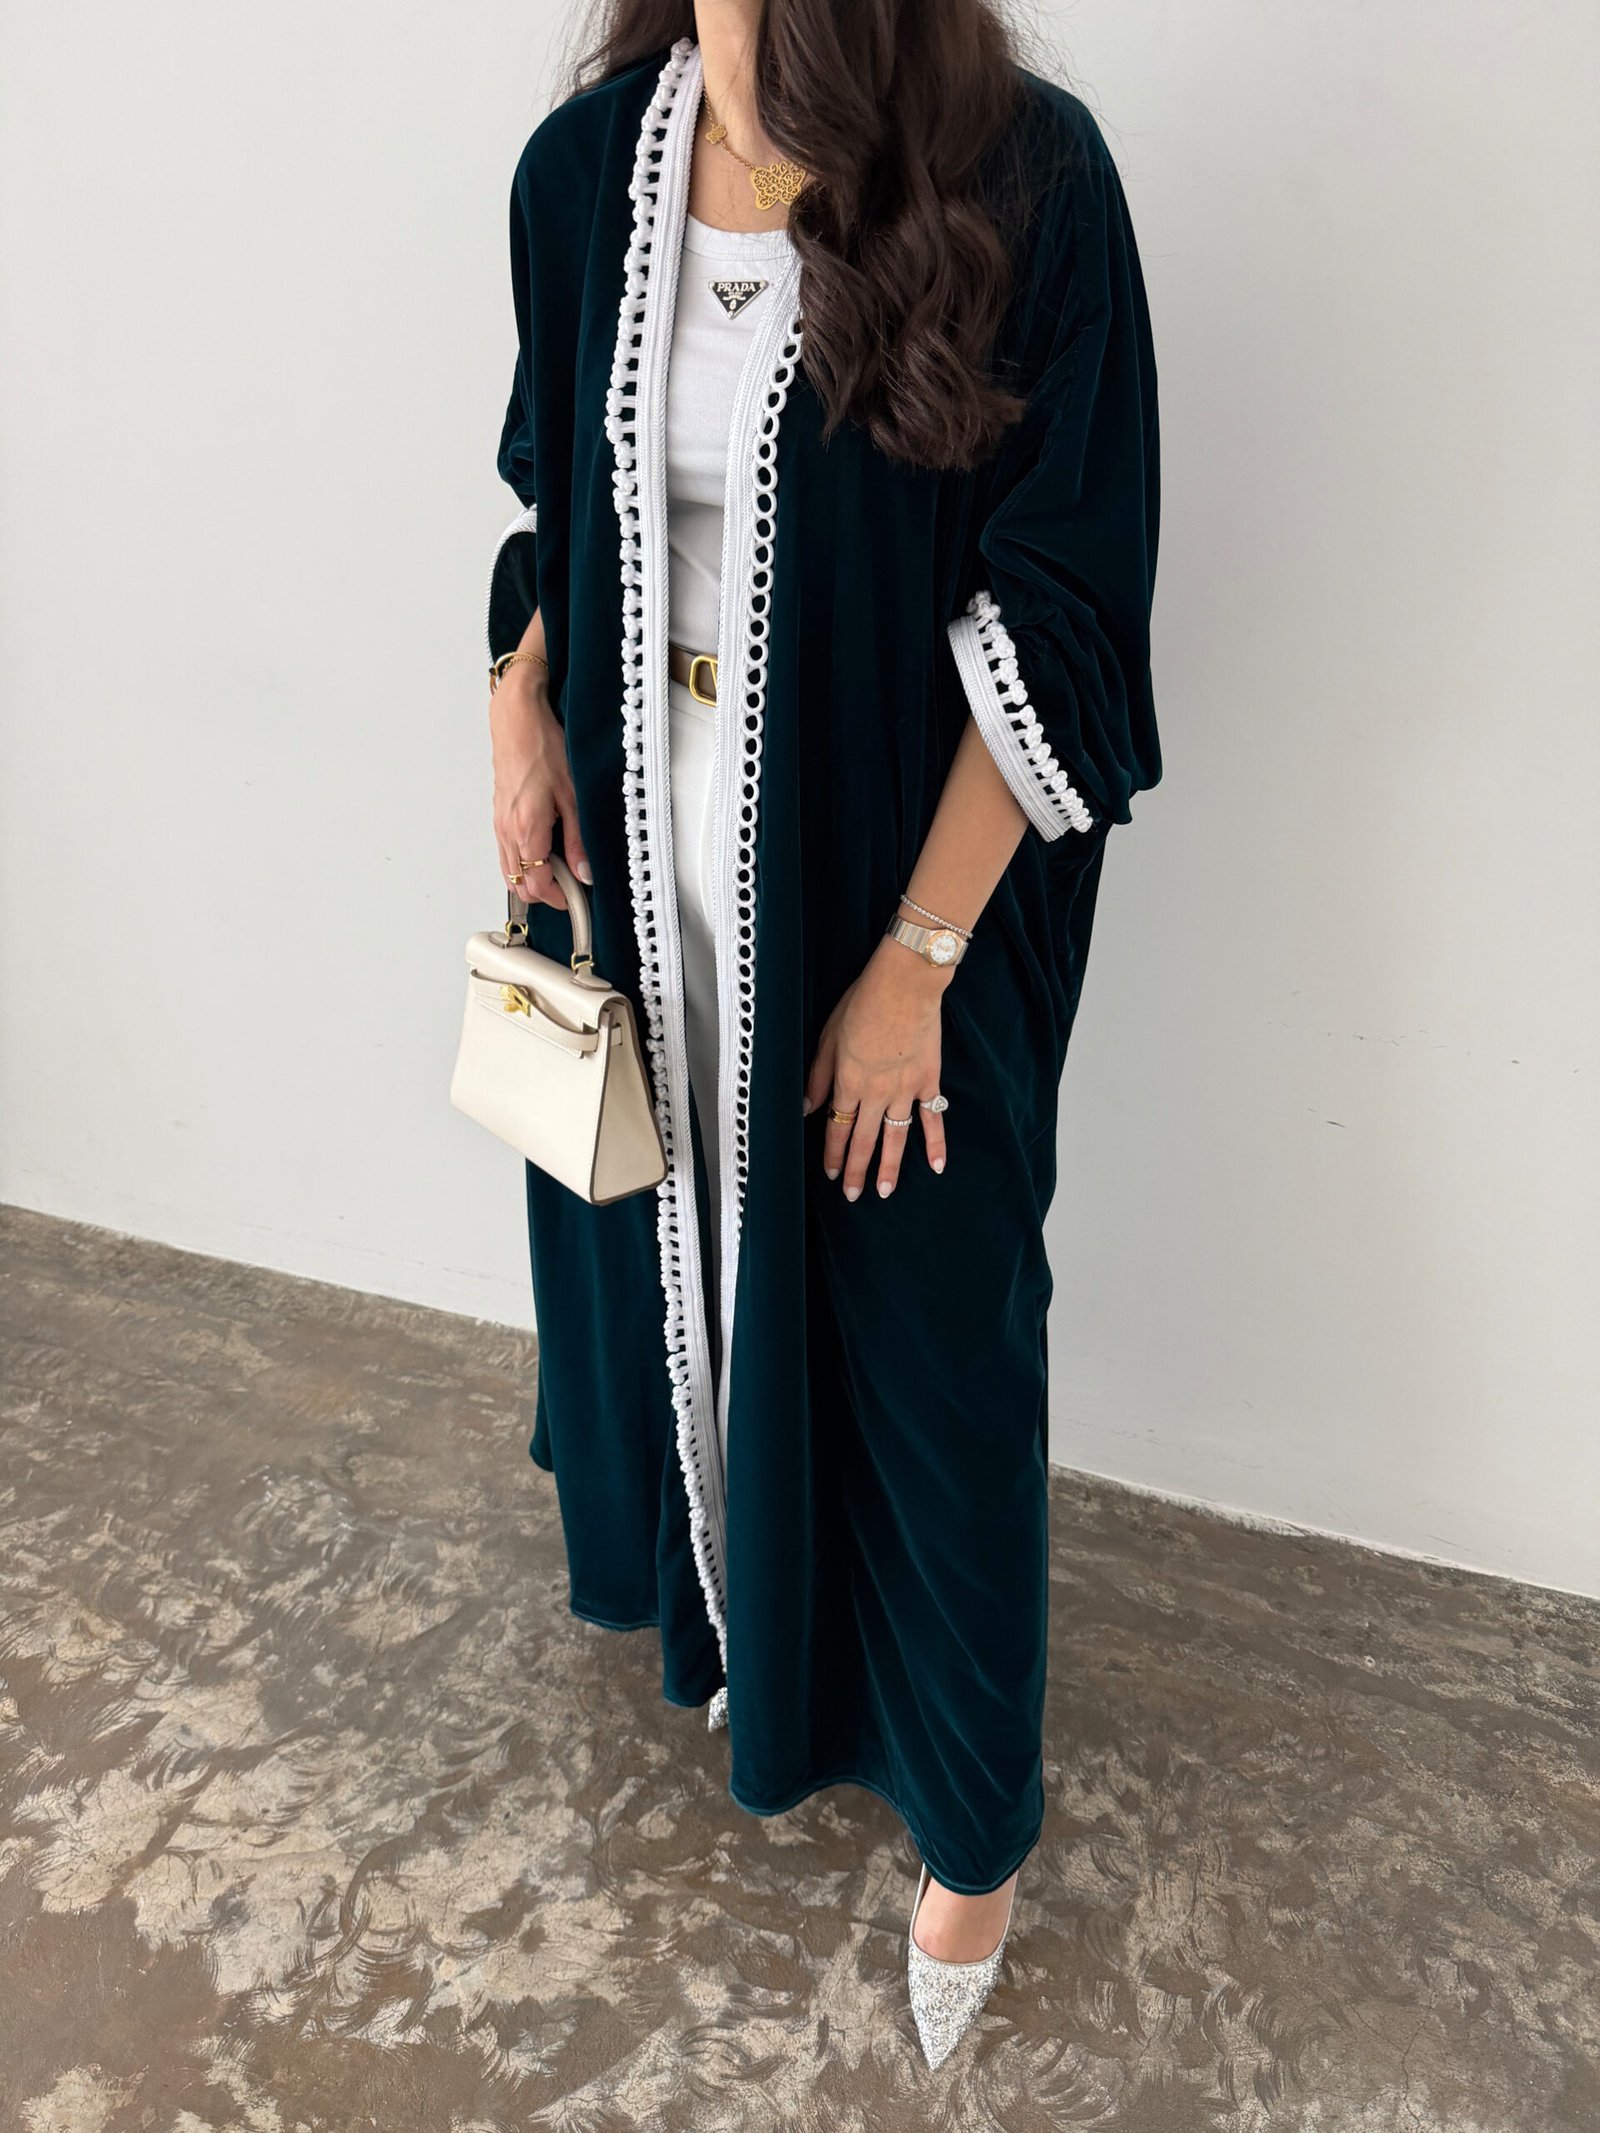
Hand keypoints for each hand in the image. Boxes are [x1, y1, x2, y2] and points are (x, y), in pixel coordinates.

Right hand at [488, 667, 591, 910]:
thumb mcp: (572, 796)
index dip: (557, 897)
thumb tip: (584, 872)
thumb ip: (577, 840)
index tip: (575, 899)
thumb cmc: (543, 747)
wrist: (517, 721)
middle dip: (544, 893)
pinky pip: (505, 853)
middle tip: (570, 887)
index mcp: (526, 829)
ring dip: (531, 879)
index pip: (537, 883)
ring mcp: (499, 823)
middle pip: (519, 884)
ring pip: (509, 871)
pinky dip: (521, 863)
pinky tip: (541, 852)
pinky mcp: (498, 815)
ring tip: (559, 870)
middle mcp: (507, 830)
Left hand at [803, 938, 950, 1197]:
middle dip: (856, 1170)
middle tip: (854, 1196)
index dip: (833, 1153)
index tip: (832, 1174)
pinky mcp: (929, 1081)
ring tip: (884, 1192)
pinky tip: (936, 1166)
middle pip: (863, 1140)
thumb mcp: (828, 1037)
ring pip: (895, 1136)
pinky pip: (933, 1117)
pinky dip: (936, 1142)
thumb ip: (818, 1077)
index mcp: (847, 1082)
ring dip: (890, 1167)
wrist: (904, 985)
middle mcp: (875, 1093)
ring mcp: (905, 1090)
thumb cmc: (862, 1003)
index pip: (837, 1128)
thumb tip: (805, 1108)